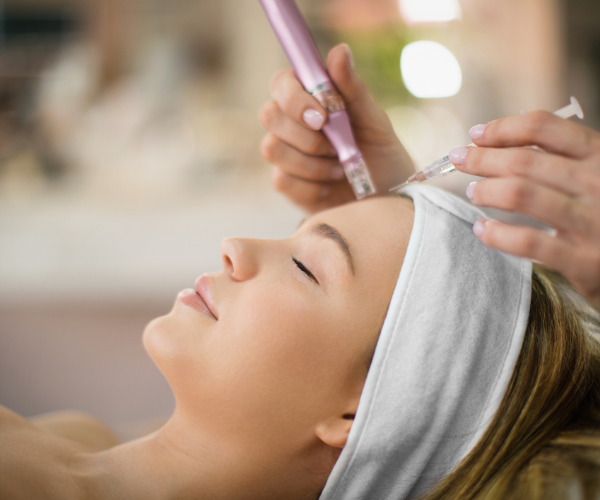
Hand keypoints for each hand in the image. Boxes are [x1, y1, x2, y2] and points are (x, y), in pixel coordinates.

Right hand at [259, 44, 413, 212]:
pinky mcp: (287, 184)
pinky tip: (330, 186)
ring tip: (340, 168)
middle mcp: (292, 123)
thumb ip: (353, 90)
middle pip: (268, 115)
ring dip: (311, 162)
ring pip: (271, 148)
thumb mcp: (375, 122)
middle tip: (336, 148)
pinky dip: (311, 185)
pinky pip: (281, 179)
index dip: (294, 98)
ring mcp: (286, 154)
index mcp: (311, 99)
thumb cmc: (382, 156)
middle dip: (305, 135)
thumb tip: (339, 51)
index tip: (322, 116)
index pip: (281, 83)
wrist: (386, 200)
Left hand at [451, 112, 599, 310]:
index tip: (475, 134)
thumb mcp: (597, 175)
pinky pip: (528, 242)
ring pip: (521, 194)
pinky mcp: (585, 261)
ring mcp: (592, 223)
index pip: (544, 128)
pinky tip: (481, 230)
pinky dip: (497, 234)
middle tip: (460, 160)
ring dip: (486, 190)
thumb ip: (565, 158)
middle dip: (483, 158)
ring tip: (473, 192)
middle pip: (524, 160)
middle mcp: (597, 183)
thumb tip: (505, 139)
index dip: (502, 128)